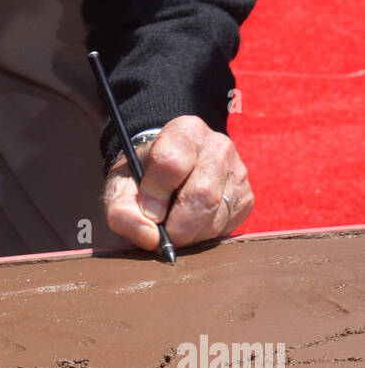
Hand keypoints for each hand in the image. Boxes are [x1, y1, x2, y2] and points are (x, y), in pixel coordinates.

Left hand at [103, 115, 253, 252]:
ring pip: (215, 216)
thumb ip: (122, 211)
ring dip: (188, 235)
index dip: (155, 195)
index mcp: (185, 131)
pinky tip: (191, 225)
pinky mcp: (246, 199)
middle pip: (201, 194)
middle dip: (176, 226)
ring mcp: (237, 172)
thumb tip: (149, 236)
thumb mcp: (121, 187)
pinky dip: (202, 236)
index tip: (147, 212)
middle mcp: (218, 146)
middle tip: (160, 234)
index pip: (171, 163)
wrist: (168, 171)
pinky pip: (225, 228)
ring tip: (173, 227)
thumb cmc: (143, 177)